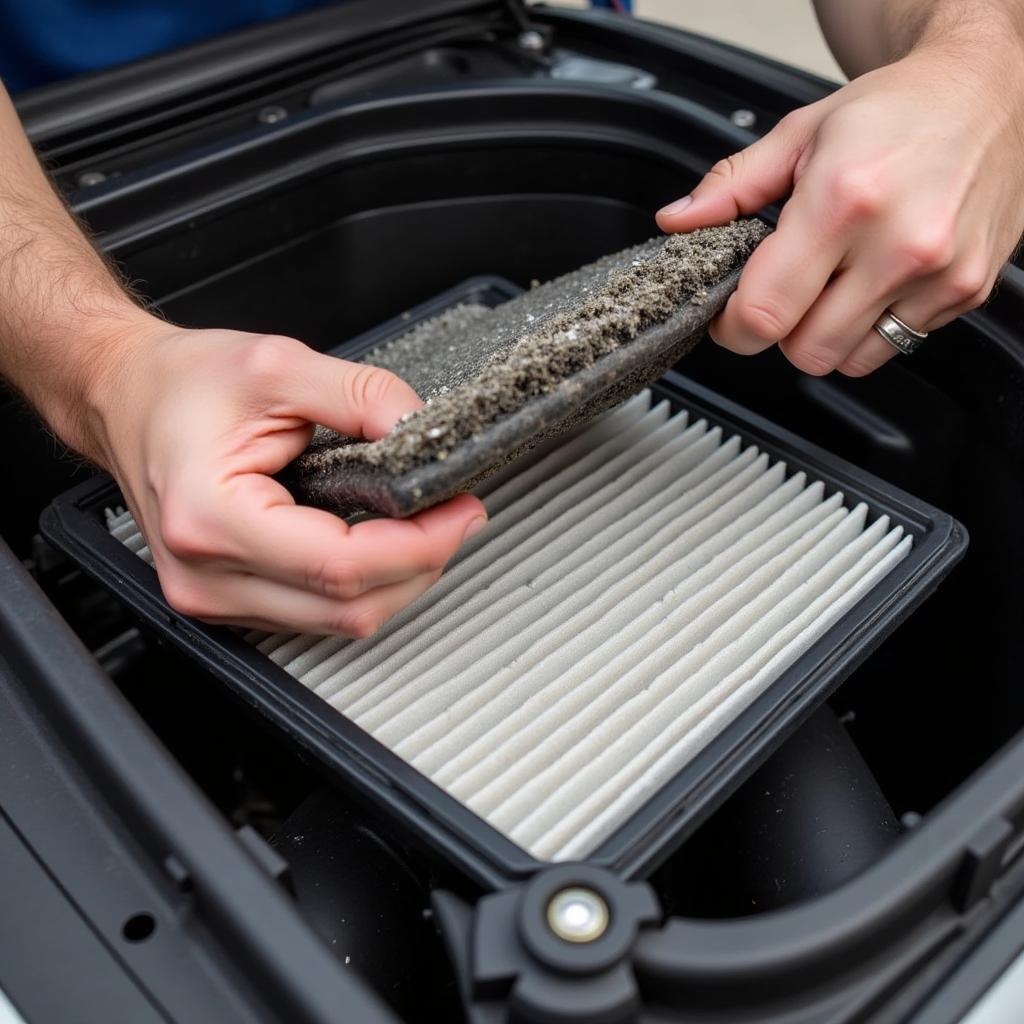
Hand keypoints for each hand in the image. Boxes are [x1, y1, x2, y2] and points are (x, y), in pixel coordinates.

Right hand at [83, 320, 486, 634]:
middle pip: (348, 608)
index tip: (460, 511)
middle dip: (420, 565)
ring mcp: (214, 597)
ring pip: (339, 621)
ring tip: (426, 525)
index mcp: (212, 519)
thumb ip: (360, 394)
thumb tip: (423, 430)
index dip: (418, 546)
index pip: (340, 566)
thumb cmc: (180, 385)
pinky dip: (364, 584)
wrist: (124, 398)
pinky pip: (318, 613)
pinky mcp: (229, 599)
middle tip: (457, 515)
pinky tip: (382, 543)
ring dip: (398, 579)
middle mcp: (207, 576)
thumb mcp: (277, 364)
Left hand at [656, 43, 1023, 375]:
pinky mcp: (967, 292)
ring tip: (832, 284)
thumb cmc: (896, 109)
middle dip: (779, 331)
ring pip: (848, 361)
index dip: (732, 327)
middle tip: (783, 291)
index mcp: (843, 201)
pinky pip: (894, 347)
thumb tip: (678, 221)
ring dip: (825, 336)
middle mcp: (898, 244)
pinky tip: (872, 283)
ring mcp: (939, 274)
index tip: (728, 314)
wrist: (990, 92)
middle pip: (804, 351)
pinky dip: (870, 330)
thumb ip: (732, 186)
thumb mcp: (800, 133)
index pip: (764, 314)